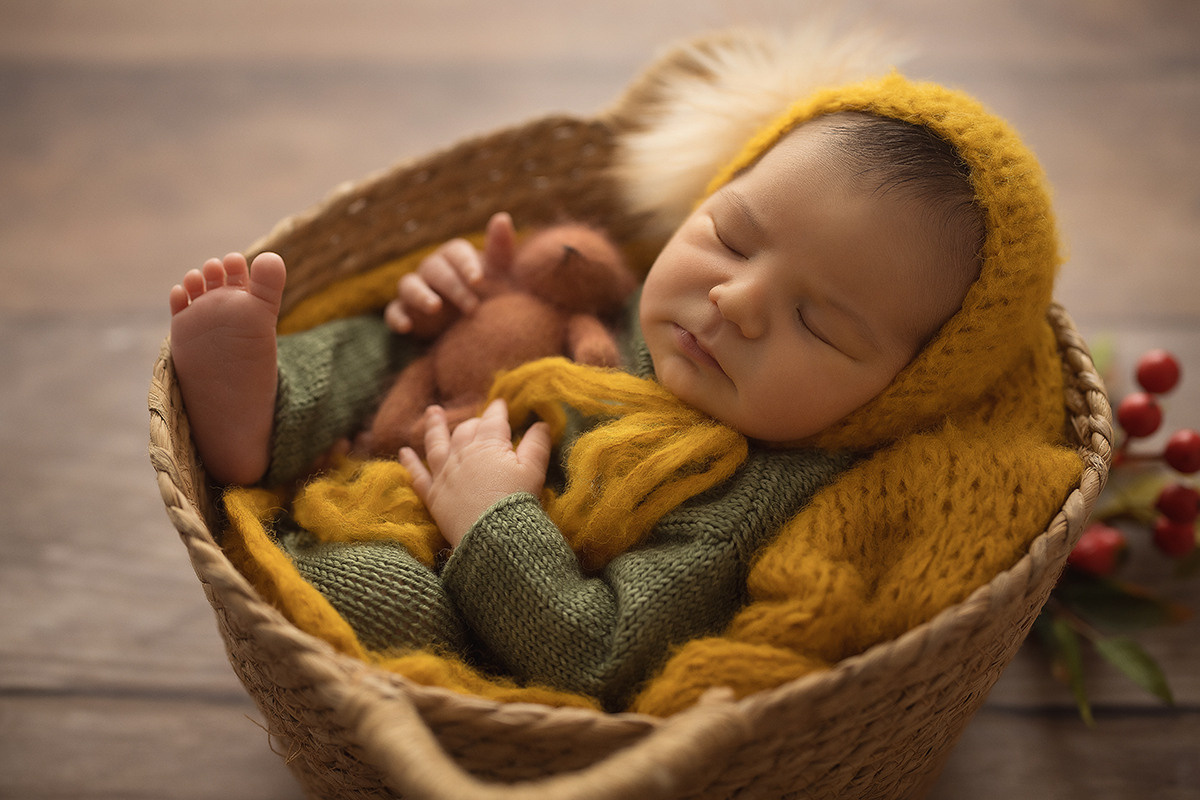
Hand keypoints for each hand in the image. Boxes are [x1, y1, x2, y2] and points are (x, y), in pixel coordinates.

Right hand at [384, 211, 516, 334]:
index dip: (466, 264)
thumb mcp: (500, 274)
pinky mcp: (406, 313)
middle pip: (435, 270)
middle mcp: (432, 269)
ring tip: (435, 308)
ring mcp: (416, 290)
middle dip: (453, 287)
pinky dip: (396, 318)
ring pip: (409, 286)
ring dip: (420, 295)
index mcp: (454, 256)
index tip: (479, 281)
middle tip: (473, 307)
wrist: (477, 324)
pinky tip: (406, 327)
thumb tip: (502, 217)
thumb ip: (500, 249)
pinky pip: (393, 312)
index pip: (456, 252)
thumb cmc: (490, 292)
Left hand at [399, 399, 550, 546]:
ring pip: (436, 444)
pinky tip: (403, 452)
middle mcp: (462, 454)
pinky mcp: (434, 495)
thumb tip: (541, 424)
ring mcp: (445, 474)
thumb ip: (536, 444)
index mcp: (488, 445)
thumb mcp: (533, 471)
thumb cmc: (517, 502)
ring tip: (432, 412)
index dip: (497, 410)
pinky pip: (418, 475)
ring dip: (434, 427)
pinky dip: (410, 463)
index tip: (500, 403)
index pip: (493, 421)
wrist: (492, 536)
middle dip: (471, 422)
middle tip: (476, 419)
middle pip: (465, 431)